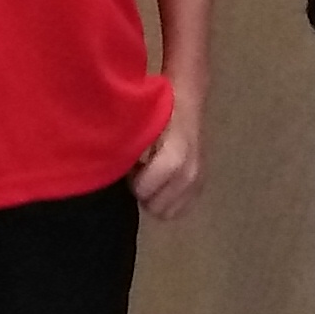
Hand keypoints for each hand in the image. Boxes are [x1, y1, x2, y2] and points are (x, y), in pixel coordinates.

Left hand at [132, 86, 207, 221]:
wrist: (186, 101)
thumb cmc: (158, 111)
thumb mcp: (139, 126)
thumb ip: (128, 150)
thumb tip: (112, 169)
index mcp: (175, 156)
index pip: (146, 190)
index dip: (134, 184)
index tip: (130, 169)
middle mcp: (191, 173)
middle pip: (158, 208)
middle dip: (144, 194)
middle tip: (138, 173)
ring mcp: (198, 181)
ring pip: (170, 212)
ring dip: (156, 198)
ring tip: (150, 176)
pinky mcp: (201, 185)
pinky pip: (182, 208)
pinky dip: (169, 200)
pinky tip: (162, 181)